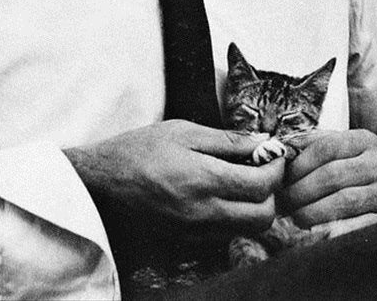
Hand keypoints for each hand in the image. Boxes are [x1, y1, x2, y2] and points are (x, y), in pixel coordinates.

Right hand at [64, 120, 284, 235]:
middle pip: (263, 216)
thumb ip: (227, 140)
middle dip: (271, 192)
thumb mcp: (183, 132)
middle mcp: (203, 213)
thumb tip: (263, 141)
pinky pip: (225, 236)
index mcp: (203, 179)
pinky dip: (233, 219)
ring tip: (241, 181)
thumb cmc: (138, 150)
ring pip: (246, 230)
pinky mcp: (186, 245)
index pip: (262, 184)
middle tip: (261, 169)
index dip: (276, 168)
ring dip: (254, 207)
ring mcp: (194, 233)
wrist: (100, 183)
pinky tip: (220, 197)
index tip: (273, 155)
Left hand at [281, 129, 376, 228]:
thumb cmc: (355, 174)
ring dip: (311, 212)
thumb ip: (311, 146)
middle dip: (300, 191)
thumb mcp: (340, 153)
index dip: (298, 165)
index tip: (280, 180)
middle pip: (331, 175)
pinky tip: (316, 233)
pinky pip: (356, 226)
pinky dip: (332, 230)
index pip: (325, 147)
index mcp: (364, 141)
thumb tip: (276, 149)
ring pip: (342, 201)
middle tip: (283, 204)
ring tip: (296, 218)